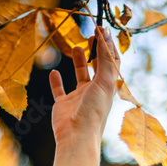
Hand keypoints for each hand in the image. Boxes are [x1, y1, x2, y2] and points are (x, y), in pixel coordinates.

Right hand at [48, 25, 121, 153]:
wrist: (77, 136)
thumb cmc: (94, 111)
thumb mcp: (103, 82)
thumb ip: (104, 59)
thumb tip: (105, 35)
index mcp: (108, 87)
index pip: (112, 63)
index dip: (109, 46)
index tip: (102, 29)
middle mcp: (95, 91)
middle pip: (98, 67)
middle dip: (96, 51)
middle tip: (92, 35)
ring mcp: (79, 98)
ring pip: (80, 76)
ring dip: (79, 62)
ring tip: (76, 46)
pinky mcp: (64, 105)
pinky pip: (60, 91)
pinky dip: (56, 82)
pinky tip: (54, 72)